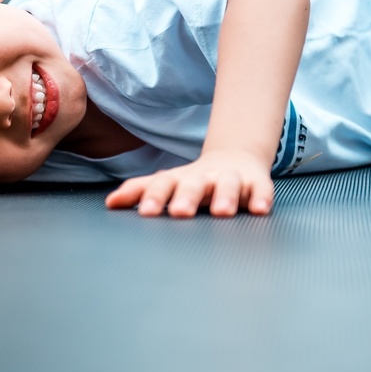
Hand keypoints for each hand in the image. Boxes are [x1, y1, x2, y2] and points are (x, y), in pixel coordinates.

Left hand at [105, 148, 274, 217]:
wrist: (234, 159)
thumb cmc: (192, 182)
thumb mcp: (166, 184)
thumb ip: (139, 192)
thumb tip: (109, 203)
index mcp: (179, 179)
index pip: (163, 185)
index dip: (154, 197)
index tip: (146, 212)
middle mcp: (204, 178)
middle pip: (194, 184)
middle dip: (186, 197)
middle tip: (179, 213)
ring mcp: (231, 179)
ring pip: (229, 184)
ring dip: (225, 196)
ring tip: (221, 212)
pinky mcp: (256, 183)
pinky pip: (261, 189)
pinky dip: (261, 198)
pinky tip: (259, 210)